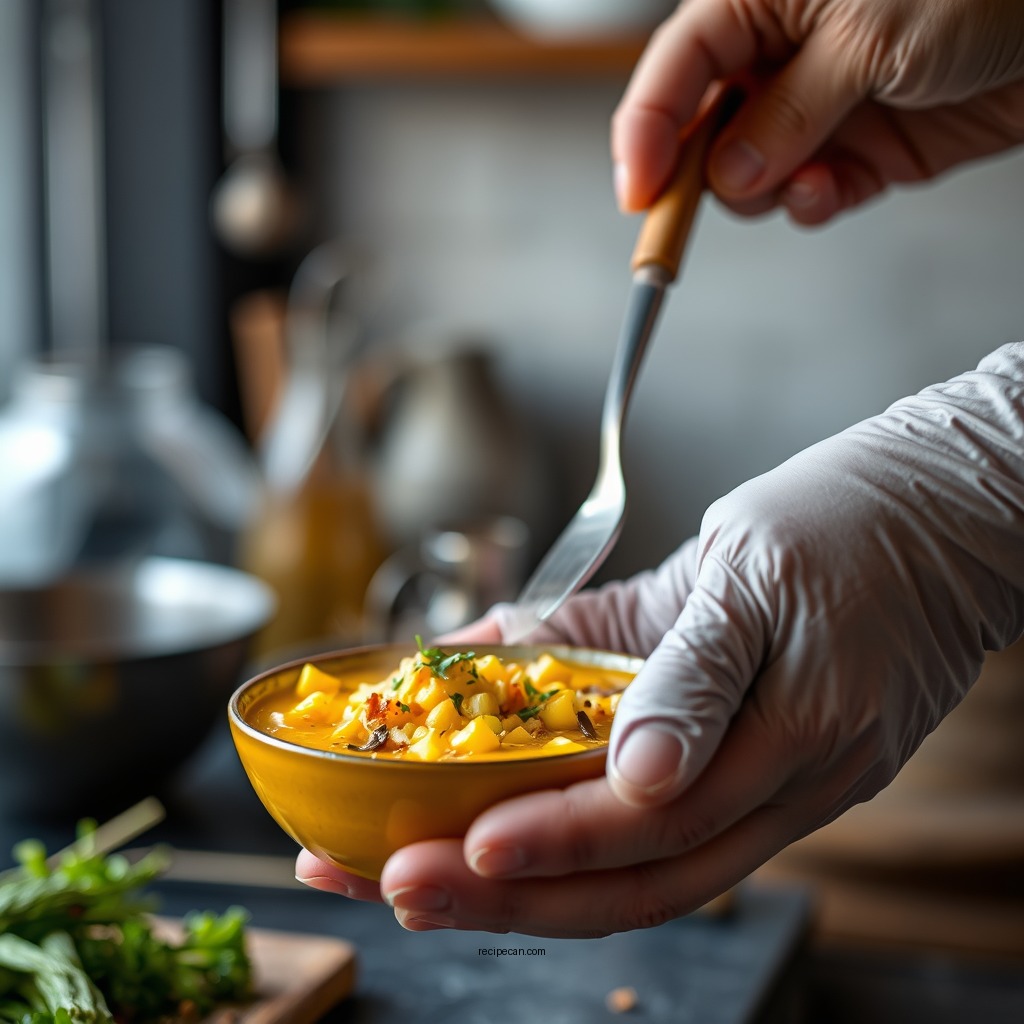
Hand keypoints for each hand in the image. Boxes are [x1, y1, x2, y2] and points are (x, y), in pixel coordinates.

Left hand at [297, 344, 1023, 936]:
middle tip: (399, 890)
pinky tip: (508, 839)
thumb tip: (618, 762)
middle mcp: (790, 785)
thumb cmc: (847, 522)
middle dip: (513, 894)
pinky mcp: (767, 771)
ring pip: (651, 871)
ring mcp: (783, 788)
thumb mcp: (750, 565)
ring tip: (430, 882)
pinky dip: (583, 843)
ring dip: (535, 887)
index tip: (460, 845)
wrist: (940, 519)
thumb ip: (682, 664)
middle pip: (641, 875)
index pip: (658, 818)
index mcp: (792, 732)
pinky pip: (671, 830)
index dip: (556, 838)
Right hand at [614, 0, 1023, 223]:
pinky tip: (827, 193)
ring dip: (765, 192)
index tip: (638, 191)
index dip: (648, 128)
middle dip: (700, 173)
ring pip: (752, 174)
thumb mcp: (870, 37)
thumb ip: (788, 112)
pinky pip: (810, 194)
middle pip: (704, 128)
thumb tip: (728, 174)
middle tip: (697, 207)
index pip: (679, 66)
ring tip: (804, 181)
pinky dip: (812, 204)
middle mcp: (785, 51)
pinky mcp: (863, 149)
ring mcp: (822, 105)